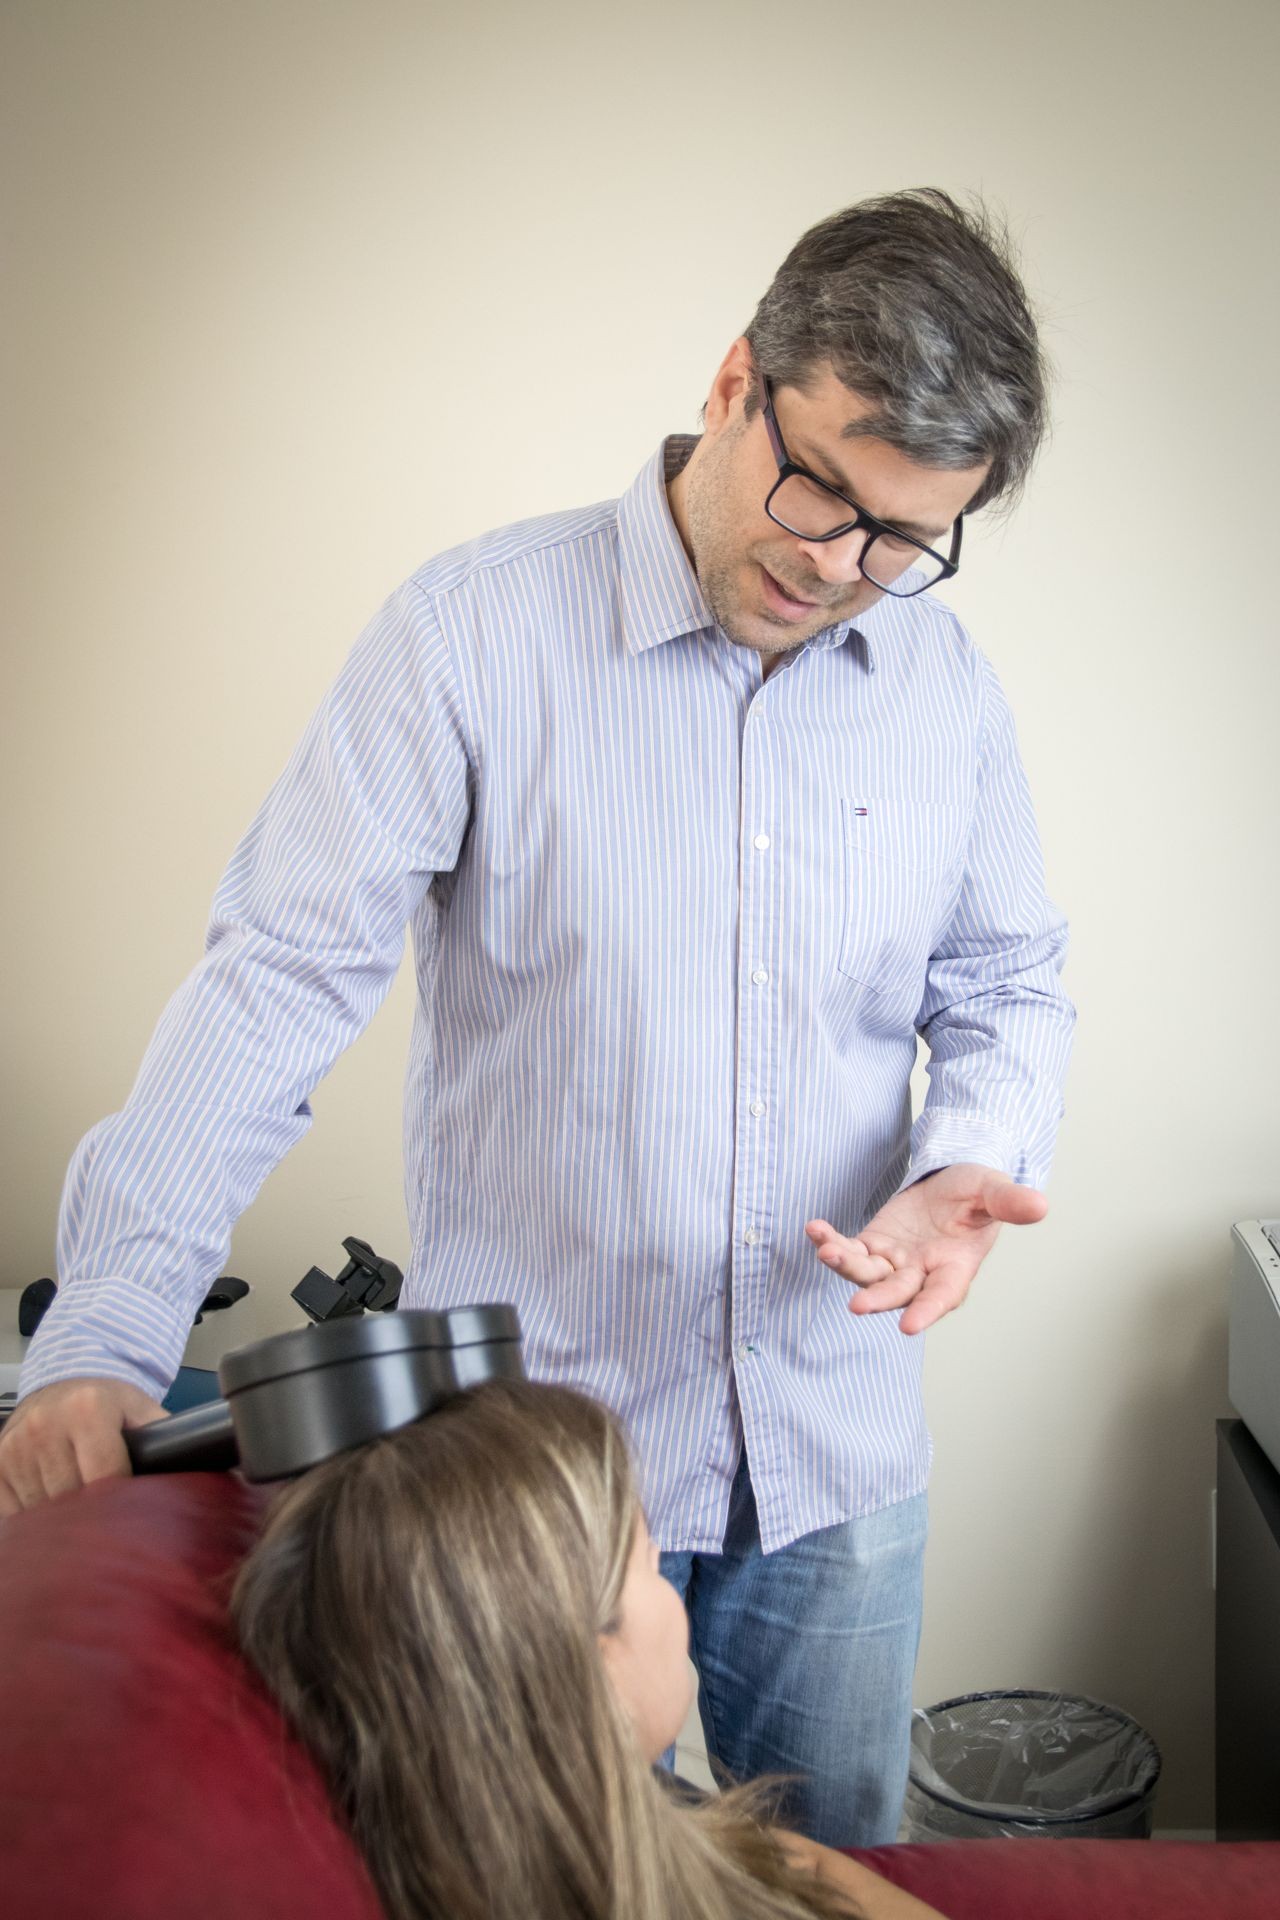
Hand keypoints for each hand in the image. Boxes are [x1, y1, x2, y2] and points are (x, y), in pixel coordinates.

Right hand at [0, 1377, 166, 1514]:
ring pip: (42, 1510)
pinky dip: (32, 1519)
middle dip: (92, 1514)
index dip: (121, 1503)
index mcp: (88, 1408)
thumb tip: (198, 1475)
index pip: (106, 1476)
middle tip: (108, 1521)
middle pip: (73, 1498)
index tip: (132, 1519)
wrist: (64, 1383)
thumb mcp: (142, 1411)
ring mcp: (16, 1445)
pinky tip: (50, 1510)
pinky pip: (13, 1511)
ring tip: (79, 1510)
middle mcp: (46, 1423)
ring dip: (61, 1520)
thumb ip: (165, 1441)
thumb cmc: (109, 1404)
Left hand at [806, 1162, 1047, 1334]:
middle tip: (858, 1307)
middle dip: (878, 1299)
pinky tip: (815, 1230)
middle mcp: (922, 1273)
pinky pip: (848, 1250)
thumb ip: (1010, 1202)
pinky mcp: (873, 1245)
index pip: (942, 1296)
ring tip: (827, 1251)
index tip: (910, 1327)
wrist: (951, 1183)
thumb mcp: (993, 1191)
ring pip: (867, 1274)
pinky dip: (830, 1242)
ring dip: (846, 1266)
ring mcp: (894, 1262)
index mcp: (955, 1268)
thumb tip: (1041, 1206)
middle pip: (897, 1292)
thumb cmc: (977, 1194)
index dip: (927, 1311)